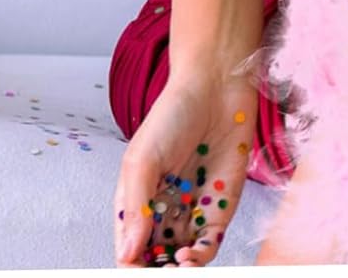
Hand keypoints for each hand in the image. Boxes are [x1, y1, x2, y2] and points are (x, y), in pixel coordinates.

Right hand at [113, 70, 256, 266]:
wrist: (217, 87)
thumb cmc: (173, 114)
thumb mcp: (143, 158)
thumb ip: (136, 206)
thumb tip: (127, 253)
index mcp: (138, 201)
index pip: (129, 249)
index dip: (130, 265)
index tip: (134, 269)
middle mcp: (164, 211)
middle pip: (154, 259)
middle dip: (154, 271)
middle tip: (159, 272)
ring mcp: (192, 211)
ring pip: (181, 260)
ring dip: (177, 271)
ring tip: (175, 267)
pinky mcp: (219, 208)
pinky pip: (208, 245)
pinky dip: (199, 258)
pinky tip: (190, 256)